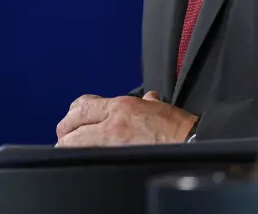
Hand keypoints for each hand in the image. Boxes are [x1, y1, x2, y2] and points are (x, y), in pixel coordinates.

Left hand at [55, 91, 197, 146]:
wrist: (192, 142)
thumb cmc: (179, 126)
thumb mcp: (159, 106)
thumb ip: (147, 102)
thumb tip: (148, 99)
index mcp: (122, 106)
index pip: (83, 105)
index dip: (72, 113)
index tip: (70, 119)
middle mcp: (114, 121)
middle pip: (74, 124)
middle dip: (65, 132)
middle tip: (64, 137)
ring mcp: (114, 141)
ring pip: (77, 143)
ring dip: (71, 145)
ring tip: (69, 149)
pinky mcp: (119, 157)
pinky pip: (92, 156)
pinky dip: (85, 157)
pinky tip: (85, 158)